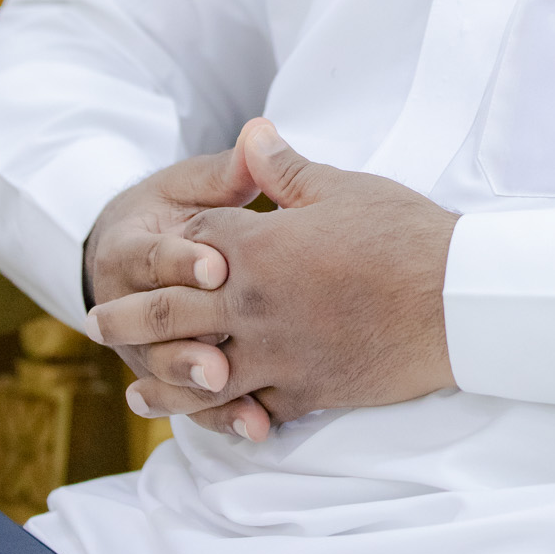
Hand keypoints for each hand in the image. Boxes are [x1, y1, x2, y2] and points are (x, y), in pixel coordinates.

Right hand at [82, 141, 263, 420]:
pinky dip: (220, 417)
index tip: (216, 267)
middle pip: (150, 324)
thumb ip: (225, 172)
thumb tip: (260, 134)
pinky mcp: (165, 377)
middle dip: (183, 339)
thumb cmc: (174, 210)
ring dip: (194, 386)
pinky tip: (256, 428)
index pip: (151, 254)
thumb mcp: (190, 184)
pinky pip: (188, 403)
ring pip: (163, 371)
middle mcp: (125, 303)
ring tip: (230, 392)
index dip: (180, 261)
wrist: (131, 254)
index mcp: (129, 246)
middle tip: (219, 356)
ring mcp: (142, 345)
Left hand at [88, 118, 458, 440]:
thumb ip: (285, 170)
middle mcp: (254, 306)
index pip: (193, 245)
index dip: (174, 245)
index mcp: (258, 249)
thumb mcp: (342, 189)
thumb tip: (251, 133)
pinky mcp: (306, 391)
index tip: (151, 251)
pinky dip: (226, 418)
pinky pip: (252, 409)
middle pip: (173, 313)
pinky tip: (212, 421)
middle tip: (99, 324)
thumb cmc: (403, 236)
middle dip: (132, 319)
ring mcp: (276, 355)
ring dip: (161, 381)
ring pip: (200, 374)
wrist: (455, 301)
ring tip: (134, 391)